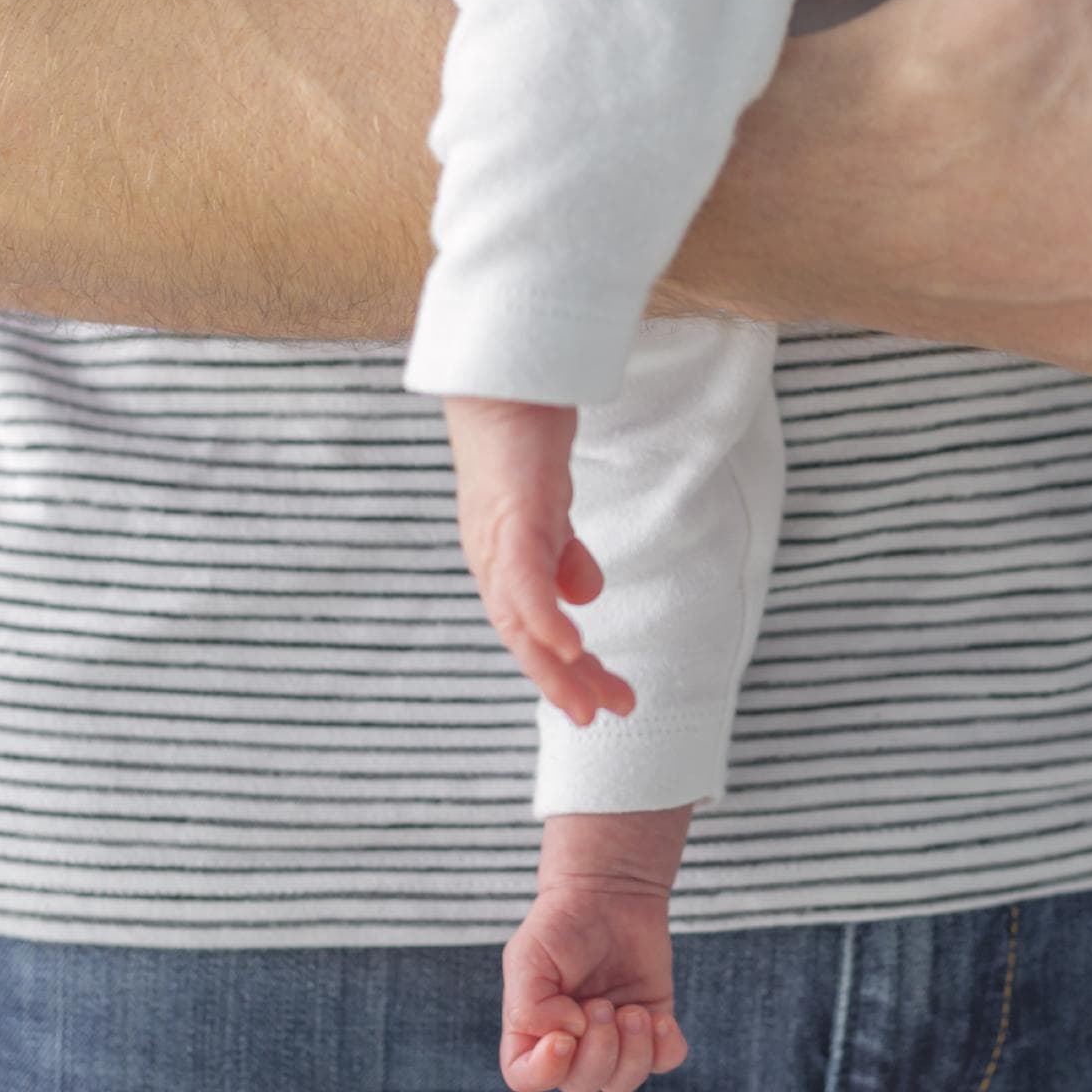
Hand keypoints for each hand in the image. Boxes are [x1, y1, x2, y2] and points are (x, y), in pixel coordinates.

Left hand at [443, 394, 633, 722]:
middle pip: (522, 636)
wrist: (503, 374)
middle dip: (562, 683)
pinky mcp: (512, 512)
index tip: (597, 702)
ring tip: (590, 699)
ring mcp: (498, 536)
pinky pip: (524, 576)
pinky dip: (542, 615)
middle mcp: (491, 557)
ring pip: (520, 618)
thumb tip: (583, 596)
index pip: (529, 628)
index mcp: (502, 559)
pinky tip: (566, 644)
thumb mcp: (552, 506)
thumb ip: (563, 552)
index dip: (560, 669)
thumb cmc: (524, 436)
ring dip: (554, 665)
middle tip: (601, 716)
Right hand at [500, 880, 688, 1091]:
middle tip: (601, 1004)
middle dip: (598, 1049)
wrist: (609, 891)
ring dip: (632, 1052)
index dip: (546, 1070)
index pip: (527, 1078)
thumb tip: (568, 1037)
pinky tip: (659, 1018)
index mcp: (534, 1030)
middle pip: (581, 1085)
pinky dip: (665, 1048)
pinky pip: (665, 1061)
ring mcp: (615, 1037)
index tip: (564, 1035)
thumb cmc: (561, 923)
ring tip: (632, 1010)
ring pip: (623, 1082)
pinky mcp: (652, 1024)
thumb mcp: (527, 956)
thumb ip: (529, 1008)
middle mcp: (573, 1043)